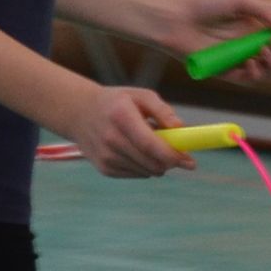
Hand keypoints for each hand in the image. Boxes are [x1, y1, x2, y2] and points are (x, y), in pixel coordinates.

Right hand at [65, 84, 190, 178]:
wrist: (80, 113)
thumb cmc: (117, 102)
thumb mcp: (140, 96)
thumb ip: (163, 110)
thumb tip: (181, 129)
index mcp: (121, 116)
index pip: (150, 144)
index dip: (173, 155)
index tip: (190, 160)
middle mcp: (111, 139)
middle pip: (151, 163)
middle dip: (171, 161)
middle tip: (178, 152)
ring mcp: (106, 157)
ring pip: (147, 171)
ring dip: (158, 163)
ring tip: (149, 144)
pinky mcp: (104, 169)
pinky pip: (137, 174)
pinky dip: (144, 166)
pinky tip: (136, 151)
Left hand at [160, 0, 270, 82]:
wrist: (177, 19)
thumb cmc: (203, 5)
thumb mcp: (237, 0)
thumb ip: (262, 12)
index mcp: (254, 26)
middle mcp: (249, 44)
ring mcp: (239, 59)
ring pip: (268, 69)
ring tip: (263, 51)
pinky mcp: (227, 72)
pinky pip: (249, 79)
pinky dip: (256, 74)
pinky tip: (252, 64)